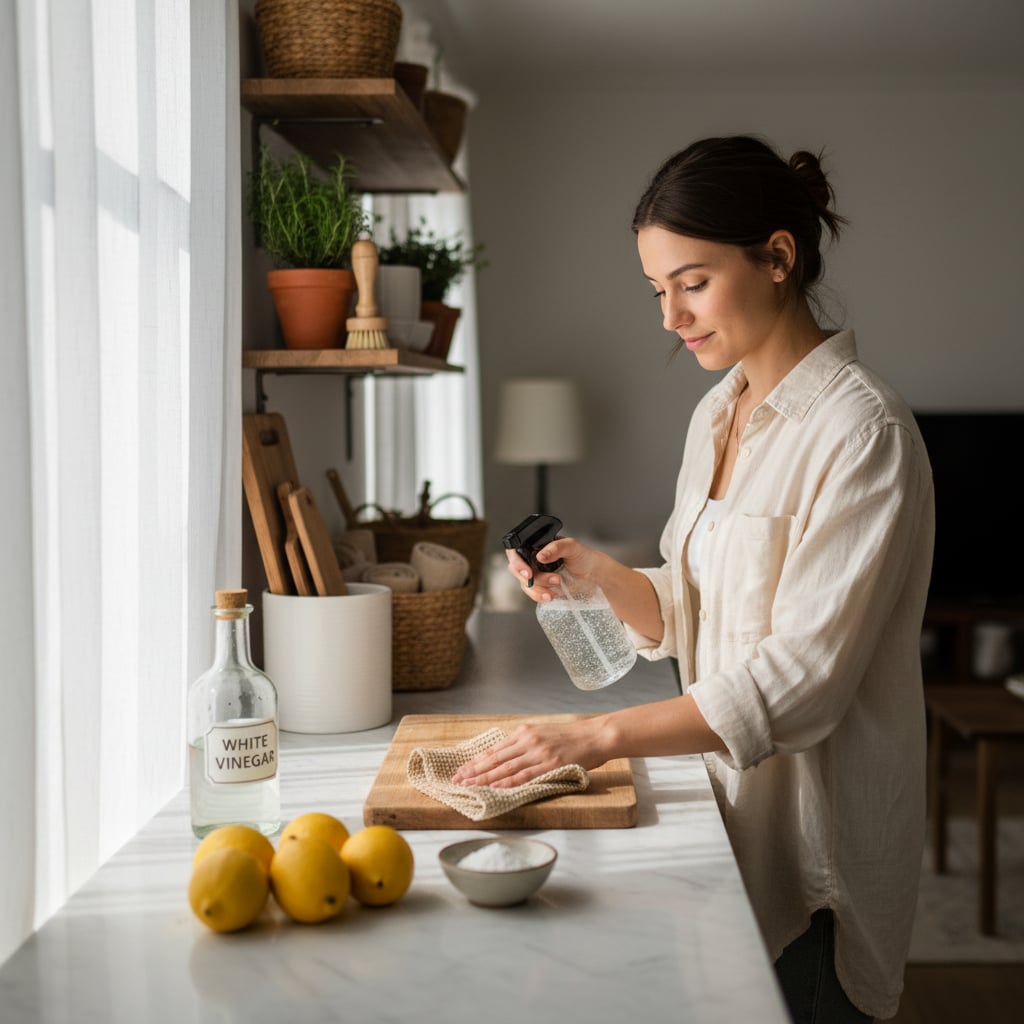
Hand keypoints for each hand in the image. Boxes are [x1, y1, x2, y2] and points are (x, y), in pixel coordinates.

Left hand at [452, 719, 606, 788]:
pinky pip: (524, 776)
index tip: (462, 769)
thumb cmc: (571, 737)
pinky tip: (494, 787)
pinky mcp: (550, 765)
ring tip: (469, 786)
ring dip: (485, 778)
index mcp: (525, 732)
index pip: (495, 749)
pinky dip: (507, 782)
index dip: (477, 761)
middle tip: (457, 780)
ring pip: (505, 768)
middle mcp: (528, 740)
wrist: (596, 735)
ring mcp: (539, 753)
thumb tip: (506, 757)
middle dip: (474, 770)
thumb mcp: (544, 733)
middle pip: (495, 758)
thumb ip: (525, 743)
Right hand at [506, 537, 602, 603]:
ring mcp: (537, 575)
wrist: (593, 574)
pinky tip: (551, 595)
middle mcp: (533, 560)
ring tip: (557, 581)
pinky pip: (534, 594)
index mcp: (536, 546)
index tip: (527, 571)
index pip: (516, 551)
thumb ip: (555, 548)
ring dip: (539, 586)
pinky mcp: (542, 587)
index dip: (517, 561)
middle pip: (517, 569)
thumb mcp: (571, 546)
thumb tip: (540, 555)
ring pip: (526, 583)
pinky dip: (541, 595)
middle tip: (532, 577)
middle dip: (524, 575)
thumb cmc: (582, 556)